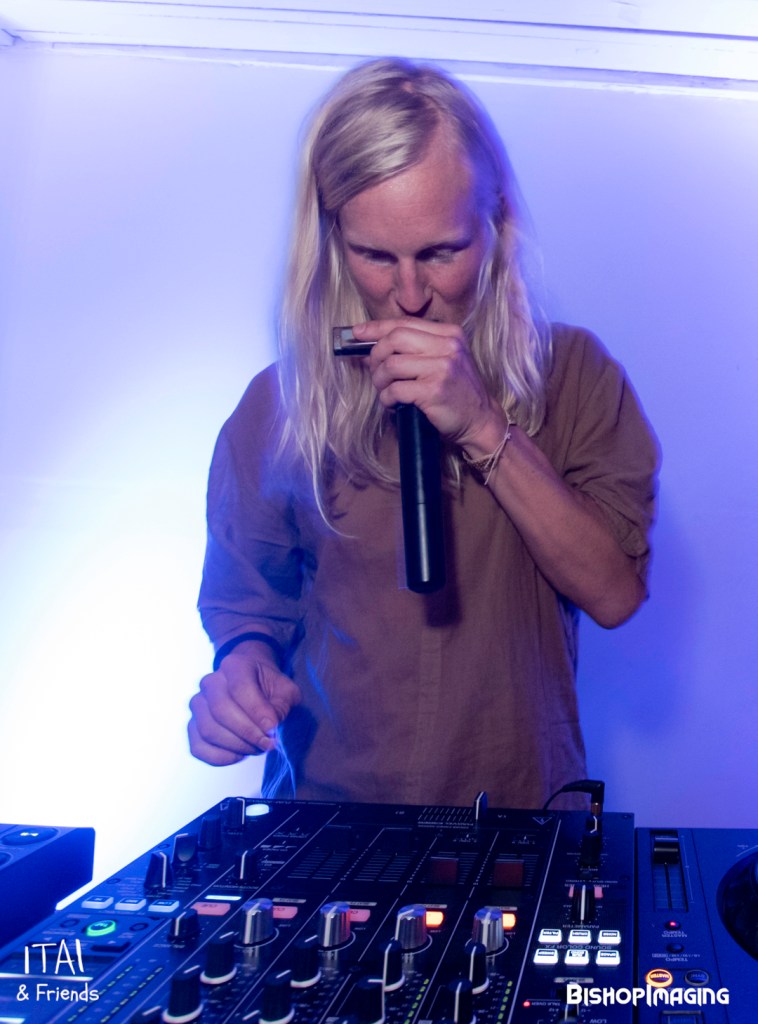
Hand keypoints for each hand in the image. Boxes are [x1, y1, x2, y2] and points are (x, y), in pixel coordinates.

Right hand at [187, 641, 301, 765]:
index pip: (240, 688)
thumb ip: (281, 706)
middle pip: (221, 711)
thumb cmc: (270, 687)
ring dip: (236, 746)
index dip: (257, 712)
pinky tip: (239, 754)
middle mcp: (210, 682)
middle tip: (268, 743)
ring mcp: (198, 703)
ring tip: (257, 747)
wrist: (253, 683)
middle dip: (248, 733)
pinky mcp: (193, 725)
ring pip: (209, 731)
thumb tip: (270, 728)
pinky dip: (220, 757)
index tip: (273, 729)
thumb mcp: (286, 691)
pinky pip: (198, 747)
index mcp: (234, 665)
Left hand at [353, 318, 501, 446]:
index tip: (357, 333)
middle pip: (395, 339)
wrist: (480, 420)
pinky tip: (392, 404)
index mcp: (449, 334)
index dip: (377, 327)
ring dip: (380, 380)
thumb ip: (414, 350)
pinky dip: (387, 398)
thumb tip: (372, 350)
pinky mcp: (434, 390)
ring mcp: (442, 368)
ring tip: (384, 391)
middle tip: (376, 372)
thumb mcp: (443, 361)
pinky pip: (396, 389)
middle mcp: (447, 346)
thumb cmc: (456, 391)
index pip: (405, 323)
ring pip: (392, 365)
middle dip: (377, 355)